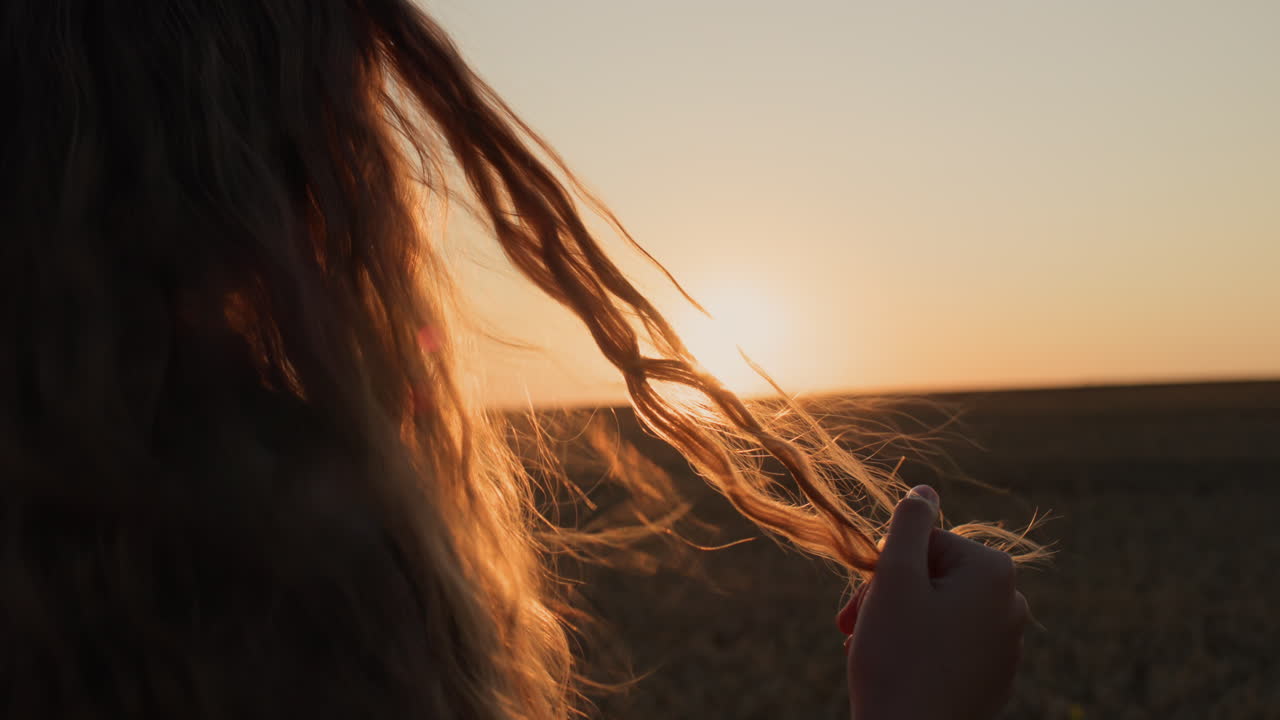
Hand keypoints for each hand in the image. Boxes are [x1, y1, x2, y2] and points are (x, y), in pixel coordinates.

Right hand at [839, 485, 1028, 719]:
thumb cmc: (898, 659)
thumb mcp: (895, 578)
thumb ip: (908, 524)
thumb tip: (925, 490)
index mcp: (994, 572)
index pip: (926, 542)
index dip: (887, 567)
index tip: (863, 600)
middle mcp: (1012, 604)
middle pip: (934, 576)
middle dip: (891, 597)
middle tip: (854, 627)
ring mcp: (1007, 645)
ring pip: (939, 611)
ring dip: (899, 623)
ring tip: (871, 651)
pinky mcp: (995, 678)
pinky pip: (951, 646)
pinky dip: (920, 651)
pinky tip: (898, 672)